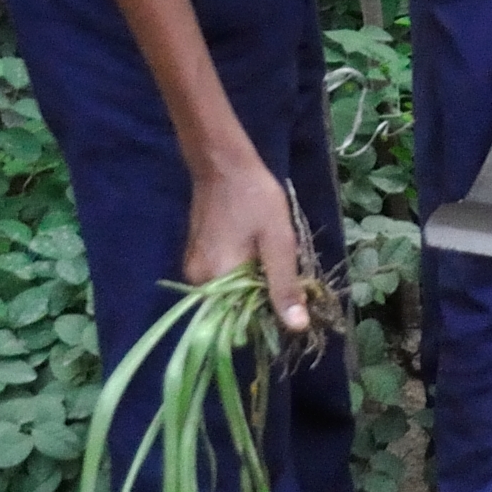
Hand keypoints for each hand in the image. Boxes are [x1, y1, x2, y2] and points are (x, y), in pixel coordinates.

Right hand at [185, 148, 315, 335]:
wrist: (224, 164)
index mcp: (216, 281)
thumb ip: (285, 286)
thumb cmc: (254, 198)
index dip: (272, 315)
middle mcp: (198, 282)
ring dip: (255, 286)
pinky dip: (243, 275)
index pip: (245, 323)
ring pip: (231, 296)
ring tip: (272, 259)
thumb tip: (297, 327)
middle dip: (264, 299)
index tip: (294, 299)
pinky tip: (258, 254)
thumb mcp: (279, 241)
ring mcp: (194, 271)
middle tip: (284, 269)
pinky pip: (224, 281)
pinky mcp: (197, 260)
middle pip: (236, 311)